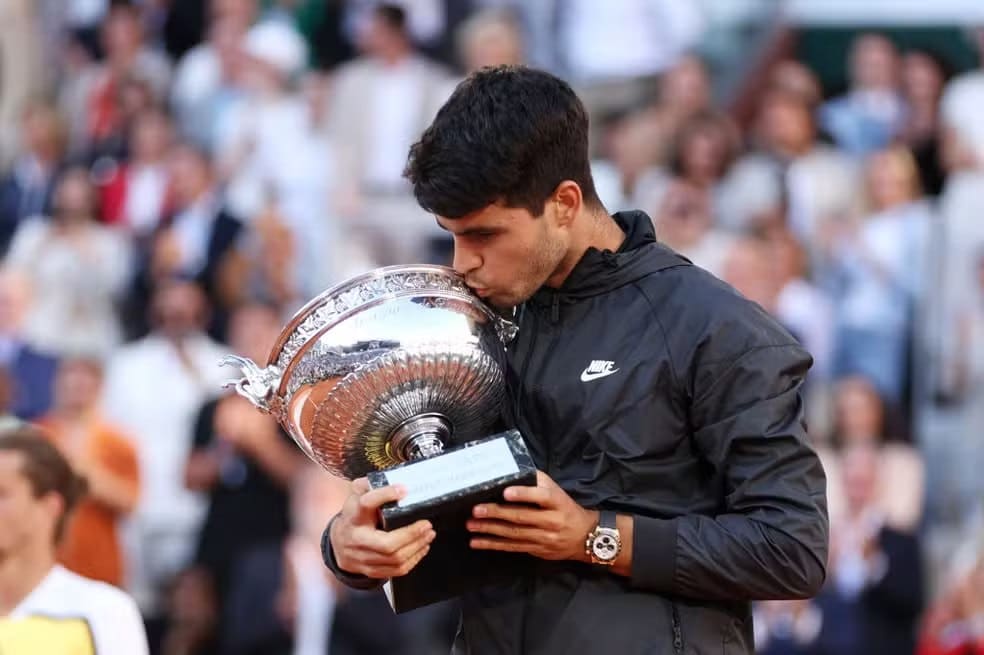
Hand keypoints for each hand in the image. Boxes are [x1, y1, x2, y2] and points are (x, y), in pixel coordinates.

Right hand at [330, 478, 435, 578]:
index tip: (404, 490)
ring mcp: (362, 558)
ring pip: (395, 559)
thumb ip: (369, 485)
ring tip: (429, 534)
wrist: (338, 543)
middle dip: (412, 534)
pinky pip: (396, 570)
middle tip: (427, 524)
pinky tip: (422, 548)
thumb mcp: (356, 495)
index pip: (366, 503)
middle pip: (387, 543)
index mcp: (353, 515)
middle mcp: (356, 538)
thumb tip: (393, 479)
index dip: (384, 495)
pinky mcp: (371, 570)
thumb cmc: (354, 515)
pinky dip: (413, 559)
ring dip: (417, 546)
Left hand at [467, 470, 596, 561]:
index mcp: (556, 502)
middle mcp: (551, 521)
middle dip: (496, 513)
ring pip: (513, 534)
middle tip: (476, 510)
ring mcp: (543, 538)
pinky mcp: (535, 549)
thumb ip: (537, 482)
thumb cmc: (564, 507)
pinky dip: (492, 545)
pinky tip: (477, 542)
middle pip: (521, 517)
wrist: (584, 536)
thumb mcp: (556, 491)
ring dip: (490, 530)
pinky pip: (511, 547)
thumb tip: (511, 472)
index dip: (523, 494)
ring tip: (471, 525)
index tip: (505, 492)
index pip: (540, 497)